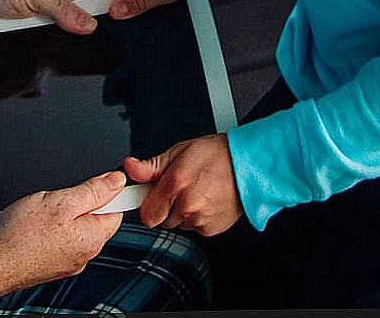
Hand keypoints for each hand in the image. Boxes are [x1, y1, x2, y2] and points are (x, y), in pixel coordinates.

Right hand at [0, 170, 126, 295]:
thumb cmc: (19, 236)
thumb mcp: (60, 201)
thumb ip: (92, 190)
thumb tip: (116, 181)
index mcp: (92, 238)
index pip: (116, 210)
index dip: (108, 192)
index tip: (97, 182)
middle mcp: (84, 254)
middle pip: (94, 219)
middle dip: (79, 203)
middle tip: (58, 197)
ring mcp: (67, 261)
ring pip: (74, 228)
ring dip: (61, 215)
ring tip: (40, 212)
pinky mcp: (51, 264)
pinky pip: (59, 239)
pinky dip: (49, 229)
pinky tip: (33, 225)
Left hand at [124, 133, 241, 235]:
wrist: (248, 165)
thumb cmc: (217, 155)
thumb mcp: (180, 151)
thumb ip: (151, 166)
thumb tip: (131, 168)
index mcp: (176, 184)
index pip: (146, 214)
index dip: (148, 204)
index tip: (151, 197)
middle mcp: (187, 205)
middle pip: (161, 219)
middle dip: (166, 206)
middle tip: (179, 188)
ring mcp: (200, 219)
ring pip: (178, 223)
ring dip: (182, 212)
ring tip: (196, 191)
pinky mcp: (211, 229)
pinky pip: (194, 227)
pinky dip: (197, 217)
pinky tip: (206, 200)